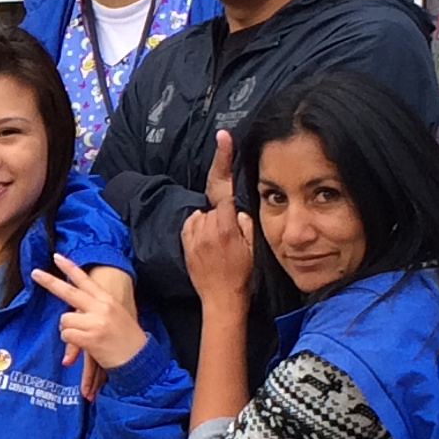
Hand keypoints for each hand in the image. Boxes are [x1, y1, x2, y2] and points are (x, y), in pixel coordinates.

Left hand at [33, 253, 148, 374]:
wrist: (140, 359)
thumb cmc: (128, 340)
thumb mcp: (117, 316)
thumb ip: (98, 308)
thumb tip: (77, 307)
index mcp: (108, 300)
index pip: (85, 280)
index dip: (70, 268)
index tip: (56, 257)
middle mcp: (101, 308)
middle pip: (70, 292)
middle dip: (50, 282)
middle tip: (35, 273)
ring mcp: (96, 323)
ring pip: (65, 319)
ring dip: (67, 329)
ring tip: (82, 337)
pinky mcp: (90, 338)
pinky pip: (67, 335)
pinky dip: (70, 342)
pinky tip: (83, 345)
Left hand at [180, 128, 256, 305]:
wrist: (222, 299)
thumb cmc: (242, 275)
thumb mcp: (253, 247)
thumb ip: (246, 222)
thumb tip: (238, 208)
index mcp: (225, 226)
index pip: (224, 189)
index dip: (224, 162)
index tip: (223, 139)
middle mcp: (205, 228)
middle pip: (213, 205)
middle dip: (221, 213)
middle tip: (229, 235)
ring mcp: (193, 237)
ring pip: (201, 216)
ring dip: (209, 222)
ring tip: (219, 244)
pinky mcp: (185, 245)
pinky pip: (191, 226)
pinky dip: (198, 230)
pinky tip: (208, 246)